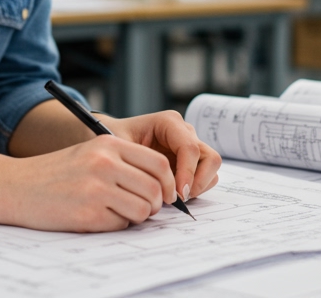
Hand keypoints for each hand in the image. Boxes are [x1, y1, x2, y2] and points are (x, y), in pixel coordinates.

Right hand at [2, 134, 178, 231]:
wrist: (15, 186)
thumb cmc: (55, 172)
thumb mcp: (90, 153)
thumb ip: (124, 162)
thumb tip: (163, 186)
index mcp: (108, 144)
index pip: (158, 163)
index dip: (168, 182)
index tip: (166, 194)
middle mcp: (105, 163)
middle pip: (155, 189)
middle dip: (155, 204)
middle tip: (143, 208)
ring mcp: (96, 189)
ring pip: (143, 210)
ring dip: (136, 216)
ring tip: (116, 211)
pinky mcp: (88, 214)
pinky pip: (121, 224)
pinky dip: (115, 225)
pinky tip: (96, 217)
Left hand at [104, 110, 220, 202]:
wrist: (109, 139)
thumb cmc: (112, 139)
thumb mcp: (120, 146)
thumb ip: (139, 163)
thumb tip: (163, 188)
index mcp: (169, 122)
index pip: (190, 148)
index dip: (188, 173)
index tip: (178, 194)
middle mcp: (184, 132)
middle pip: (209, 158)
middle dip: (198, 181)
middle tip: (179, 198)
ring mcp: (190, 146)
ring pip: (211, 168)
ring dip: (198, 186)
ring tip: (175, 197)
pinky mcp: (190, 161)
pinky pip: (205, 176)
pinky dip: (195, 188)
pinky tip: (174, 194)